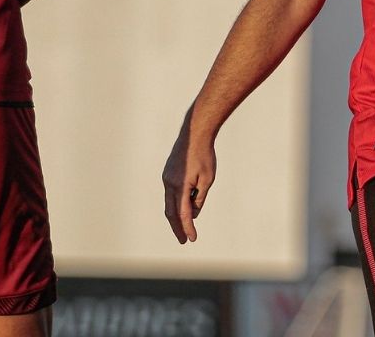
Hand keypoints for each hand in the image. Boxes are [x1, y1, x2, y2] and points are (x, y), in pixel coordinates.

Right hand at [161, 112, 215, 243]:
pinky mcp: (167, 173)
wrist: (194, 134)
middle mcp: (169, 184)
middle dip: (177, 227)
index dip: (187, 227)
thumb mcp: (207, 179)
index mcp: (180, 186)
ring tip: (184, 227)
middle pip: (171, 212)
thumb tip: (192, 213)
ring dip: (176, 216)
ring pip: (169, 203)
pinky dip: (176, 203)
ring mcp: (166, 178)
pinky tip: (184, 207)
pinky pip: (170, 193)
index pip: (183, 213)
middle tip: (183, 240)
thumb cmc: (204, 156)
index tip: (192, 239)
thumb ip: (199, 197)